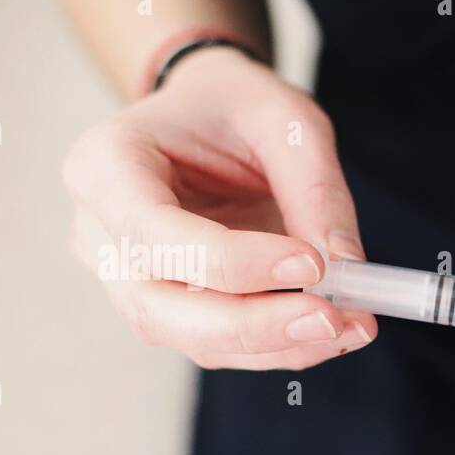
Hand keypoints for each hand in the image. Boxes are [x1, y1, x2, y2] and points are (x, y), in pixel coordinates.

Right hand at [62, 47, 377, 369]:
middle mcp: (100, 233)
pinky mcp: (171, 309)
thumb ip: (315, 189)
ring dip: (279, 344)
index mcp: (104, 165)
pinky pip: (223, 345)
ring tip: (354, 326)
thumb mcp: (286, 121)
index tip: (312, 264)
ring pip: (194, 340)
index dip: (233, 261)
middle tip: (333, 320)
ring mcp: (128, 280)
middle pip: (161, 310)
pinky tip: (337, 330)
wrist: (209, 119)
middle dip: (253, 325)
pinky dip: (283, 345)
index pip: (155, 234)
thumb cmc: (235, 108)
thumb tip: (346, 268)